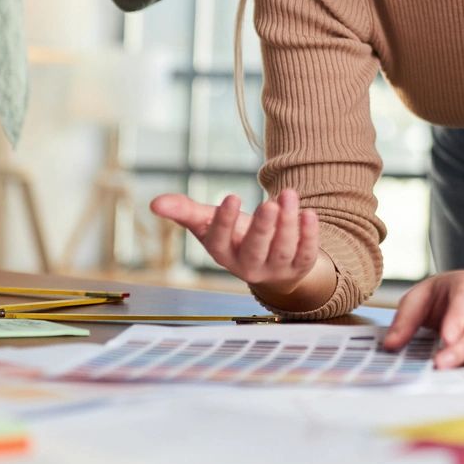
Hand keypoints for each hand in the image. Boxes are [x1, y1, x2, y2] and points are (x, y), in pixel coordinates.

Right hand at [150, 188, 320, 297]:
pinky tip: (309, 213)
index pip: (220, 240)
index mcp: (223, 253)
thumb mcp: (210, 222)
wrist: (270, 261)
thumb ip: (185, 211)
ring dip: (288, 224)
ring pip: (283, 250)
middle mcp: (248, 265)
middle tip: (268, 204)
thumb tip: (154, 203)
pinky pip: (307, 253)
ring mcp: (276, 268)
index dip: (224, 220)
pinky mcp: (300, 265)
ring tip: (289, 195)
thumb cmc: (234, 236)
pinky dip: (309, 234)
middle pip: (255, 249)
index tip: (231, 196)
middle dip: (263, 227)